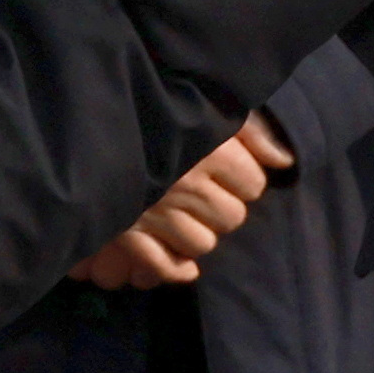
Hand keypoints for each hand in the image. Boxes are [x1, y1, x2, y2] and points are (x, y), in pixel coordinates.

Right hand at [73, 111, 294, 287]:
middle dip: (223, 207)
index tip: (228, 169)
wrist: (88, 124)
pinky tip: (182, 262)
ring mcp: (158, 213)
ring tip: (185, 215)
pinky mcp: (129, 234)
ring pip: (203, 244)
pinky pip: (167, 266)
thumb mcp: (207, 105)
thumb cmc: (155, 107)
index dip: (244, 179)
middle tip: (205, 192)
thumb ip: (251, 129)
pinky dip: (177, 268)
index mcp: (211, 151)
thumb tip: (285, 160)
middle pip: (231, 217)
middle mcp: (189, 185)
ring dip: (198, 234)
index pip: (252, 184)